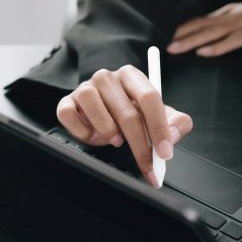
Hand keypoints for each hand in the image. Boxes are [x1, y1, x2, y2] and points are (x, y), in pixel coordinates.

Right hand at [56, 66, 192, 186]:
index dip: (159, 127)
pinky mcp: (66, 101)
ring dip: (108, 132)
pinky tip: (92, 135)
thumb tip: (173, 136)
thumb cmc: (130, 112)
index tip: (165, 152)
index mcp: (132, 76)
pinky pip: (69, 115)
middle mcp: (107, 77)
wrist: (100, 111)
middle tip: (148, 165)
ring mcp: (84, 88)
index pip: (149, 97)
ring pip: (96, 109)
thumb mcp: (157, 116)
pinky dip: (82, 131)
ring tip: (115, 140)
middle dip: (140, 145)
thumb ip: (175, 123)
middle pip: (126, 112)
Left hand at [167, 0, 241, 56]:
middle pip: (202, 27)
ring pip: (213, 33)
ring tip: (176, 49)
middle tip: (165, 46)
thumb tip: (212, 34)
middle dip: (182, 36)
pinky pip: (233, 41)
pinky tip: (204, 53)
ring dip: (192, 41)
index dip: (185, 28)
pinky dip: (218, 47)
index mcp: (230, 12)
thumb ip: (230, 23)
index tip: (169, 37)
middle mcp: (233, 16)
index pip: (202, 20)